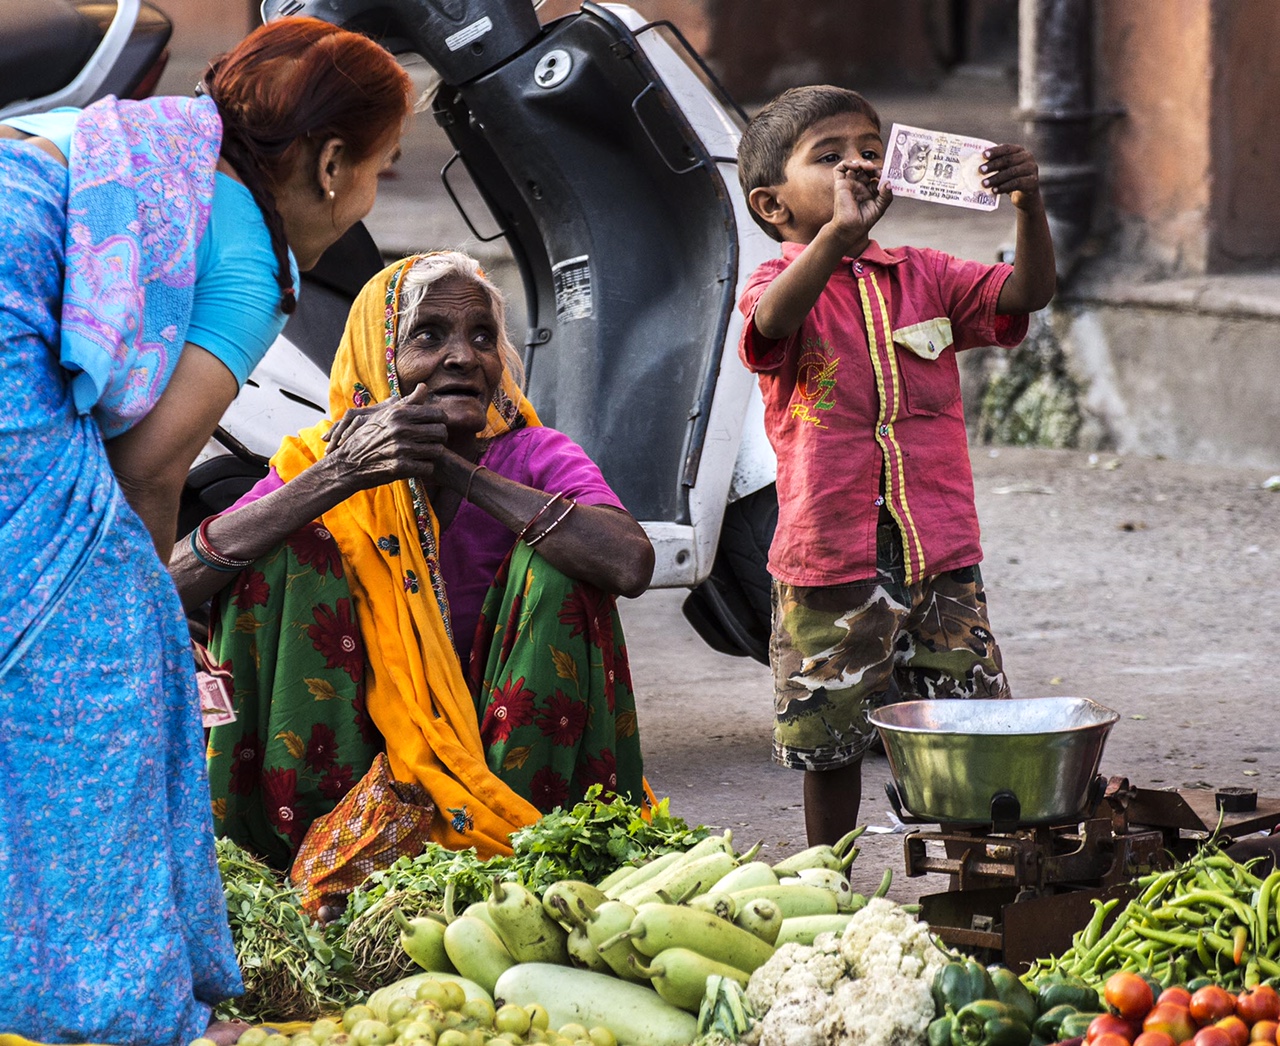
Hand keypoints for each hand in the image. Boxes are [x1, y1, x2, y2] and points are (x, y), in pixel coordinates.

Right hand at [323, 384, 449, 492]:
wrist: (347, 464)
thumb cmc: (366, 437)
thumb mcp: (383, 415)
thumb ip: (407, 402)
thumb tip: (424, 386)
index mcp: (398, 414)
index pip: (437, 414)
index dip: (441, 421)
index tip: (437, 425)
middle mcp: (400, 429)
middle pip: (441, 432)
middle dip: (440, 438)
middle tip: (434, 441)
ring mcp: (401, 449)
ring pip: (437, 450)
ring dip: (433, 453)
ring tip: (425, 453)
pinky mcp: (400, 467)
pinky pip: (428, 467)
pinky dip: (425, 467)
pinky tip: (417, 465)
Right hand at [828, 159, 891, 252]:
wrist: (851, 228)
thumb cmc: (863, 221)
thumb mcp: (880, 207)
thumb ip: (886, 195)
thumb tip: (888, 183)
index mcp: (869, 192)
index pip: (875, 176)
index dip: (880, 173)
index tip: (885, 174)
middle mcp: (859, 187)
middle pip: (865, 170)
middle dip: (872, 167)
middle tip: (877, 170)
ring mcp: (850, 184)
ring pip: (854, 166)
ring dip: (862, 163)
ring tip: (868, 166)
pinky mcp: (840, 184)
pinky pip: (840, 169)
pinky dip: (847, 163)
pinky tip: (855, 166)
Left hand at [980, 144, 1041, 210]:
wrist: (1025, 197)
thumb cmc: (1010, 180)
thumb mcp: (1003, 170)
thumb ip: (994, 165)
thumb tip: (974, 165)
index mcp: (1019, 151)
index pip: (1006, 148)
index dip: (995, 151)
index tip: (983, 155)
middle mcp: (1027, 157)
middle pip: (1008, 160)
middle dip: (992, 165)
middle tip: (980, 170)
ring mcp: (1031, 169)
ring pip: (1011, 172)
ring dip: (996, 178)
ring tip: (984, 184)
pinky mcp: (1032, 182)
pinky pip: (1016, 183)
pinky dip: (1004, 187)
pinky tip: (994, 190)